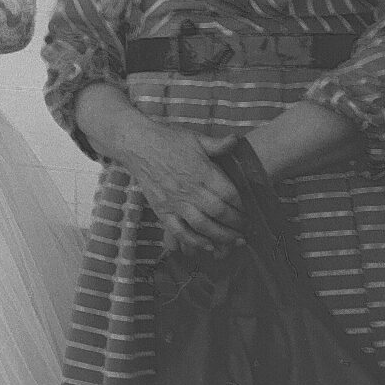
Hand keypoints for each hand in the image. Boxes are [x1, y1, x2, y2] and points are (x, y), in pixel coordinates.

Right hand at [118, 126, 246, 256]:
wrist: (137, 144)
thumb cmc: (167, 139)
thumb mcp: (195, 138)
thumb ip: (217, 144)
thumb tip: (236, 140)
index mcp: (202, 171)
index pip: (229, 193)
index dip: (241, 205)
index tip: (247, 211)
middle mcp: (190, 189)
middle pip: (219, 212)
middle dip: (236, 224)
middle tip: (245, 230)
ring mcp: (175, 201)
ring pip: (202, 225)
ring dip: (221, 236)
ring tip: (234, 242)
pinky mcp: (162, 210)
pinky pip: (179, 231)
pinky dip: (194, 241)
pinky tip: (207, 246)